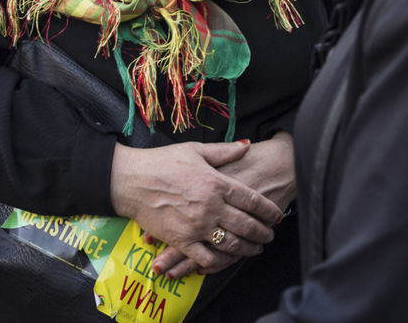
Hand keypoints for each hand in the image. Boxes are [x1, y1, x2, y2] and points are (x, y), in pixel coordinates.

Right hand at [154, 133, 295, 278]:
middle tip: (270, 236)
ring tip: (255, 249)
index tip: (276, 216)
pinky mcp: (182, 240)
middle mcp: (210, 206)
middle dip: (262, 233)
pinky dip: (220, 261)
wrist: (131, 180)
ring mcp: (197, 225)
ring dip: (247, 249)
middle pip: (246, 225)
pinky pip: (207, 257)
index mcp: (216, 183)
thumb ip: (225, 151)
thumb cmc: (162, 162)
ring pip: (231, 244)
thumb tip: (248, 145)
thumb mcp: (196, 150)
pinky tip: (226, 259)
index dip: (268, 211)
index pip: (252, 200)